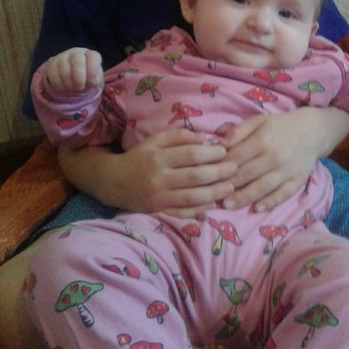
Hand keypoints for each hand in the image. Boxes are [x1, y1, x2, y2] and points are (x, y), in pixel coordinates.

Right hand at [46, 48, 102, 92]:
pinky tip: (63, 88)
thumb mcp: (93, 81)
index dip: (93, 69)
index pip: (93, 56)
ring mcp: (63, 56)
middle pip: (77, 59)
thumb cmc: (86, 79)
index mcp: (91, 56)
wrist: (72, 80)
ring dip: (68, 83)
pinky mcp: (52, 63)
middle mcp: (77, 53)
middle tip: (80, 88)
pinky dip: (59, 85)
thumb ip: (94, 80)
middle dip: (79, 77)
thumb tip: (90, 81)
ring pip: (64, 68)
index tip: (92, 82)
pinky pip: (53, 73)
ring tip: (71, 89)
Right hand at [59, 129, 238, 215]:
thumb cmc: (140, 157)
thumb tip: (206, 138)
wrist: (114, 181)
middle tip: (235, 169)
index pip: (191, 155)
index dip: (211, 154)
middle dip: (218, 173)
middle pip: (195, 177)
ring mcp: (159, 197)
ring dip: (214, 193)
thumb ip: (180, 136)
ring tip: (230, 187)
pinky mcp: (158, 211)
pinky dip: (197, 211)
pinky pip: (181, 212)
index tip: (225, 152)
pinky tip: (212, 206)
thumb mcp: (155, 140)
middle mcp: (159, 178)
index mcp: (159, 157)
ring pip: (191, 197)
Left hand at [218, 107, 348, 211]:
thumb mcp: (260, 120)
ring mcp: (287, 171)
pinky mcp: (297, 181)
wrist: (314, 130)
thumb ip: (240, 130)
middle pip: (247, 174)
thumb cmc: (282, 125)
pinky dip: (270, 202)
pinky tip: (257, 208)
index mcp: (263, 140)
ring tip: (227, 205)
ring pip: (262, 187)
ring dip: (244, 198)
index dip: (221, 167)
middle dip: (228, 186)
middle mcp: (274, 157)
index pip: (237, 157)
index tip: (207, 176)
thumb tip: (219, 143)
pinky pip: (282, 194)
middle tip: (211, 195)